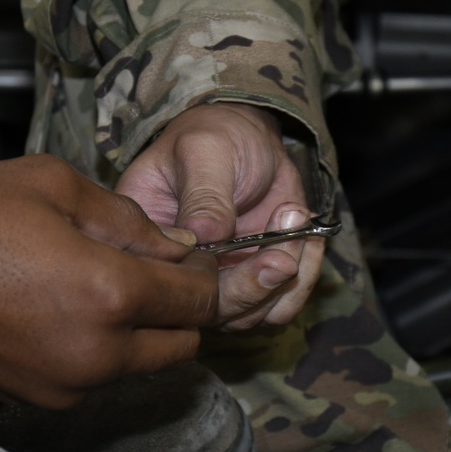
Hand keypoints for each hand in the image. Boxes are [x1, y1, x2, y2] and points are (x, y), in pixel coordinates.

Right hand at [0, 155, 217, 407]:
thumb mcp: (49, 185)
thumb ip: (126, 217)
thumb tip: (175, 242)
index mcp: (108, 295)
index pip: (197, 300)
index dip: (208, 275)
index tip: (197, 255)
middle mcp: (95, 354)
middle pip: (180, 345)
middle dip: (181, 309)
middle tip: (153, 267)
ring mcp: (63, 385)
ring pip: (138, 364)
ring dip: (140, 329)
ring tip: (98, 278)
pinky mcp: (33, 398)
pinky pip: (93, 374)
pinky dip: (98, 346)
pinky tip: (59, 303)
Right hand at [115, 103, 324, 329]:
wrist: (249, 137)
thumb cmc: (214, 136)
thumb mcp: (204, 151)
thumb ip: (204, 193)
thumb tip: (205, 235)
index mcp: (146, 239)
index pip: (162, 282)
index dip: (199, 275)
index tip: (231, 236)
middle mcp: (178, 272)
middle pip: (209, 311)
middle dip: (251, 286)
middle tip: (281, 254)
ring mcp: (217, 283)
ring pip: (251, 315)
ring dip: (284, 277)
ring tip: (293, 215)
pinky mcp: (253, 283)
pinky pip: (283, 305)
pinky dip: (304, 275)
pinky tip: (303, 229)